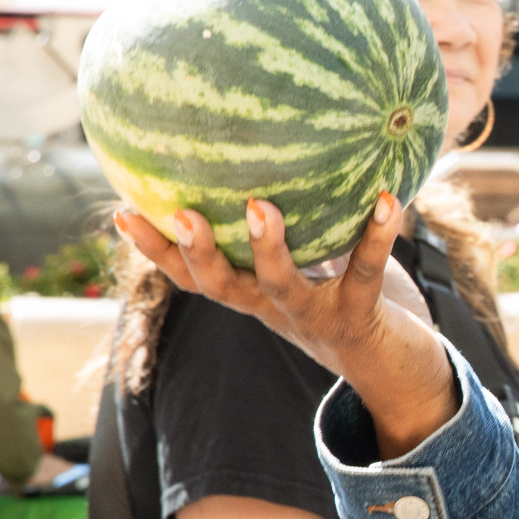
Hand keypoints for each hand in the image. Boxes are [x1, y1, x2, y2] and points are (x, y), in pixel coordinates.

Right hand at [114, 195, 458, 459]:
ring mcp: (316, 315)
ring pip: (282, 286)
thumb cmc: (346, 299)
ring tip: (259, 207)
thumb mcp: (308, 264)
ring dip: (267, 250)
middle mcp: (276, 309)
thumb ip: (290, 221)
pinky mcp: (361, 315)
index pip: (192, 277)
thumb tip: (275, 146)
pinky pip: (367, 271)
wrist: (395, 373)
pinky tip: (388, 200)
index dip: (155, 252)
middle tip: (180, 213)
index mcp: (253, 295)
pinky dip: (377, 236)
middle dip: (196, 253)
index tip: (122, 213)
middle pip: (223, 288)